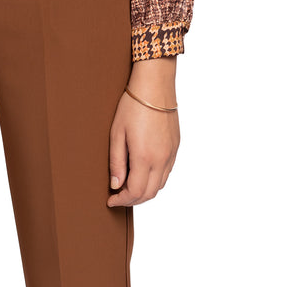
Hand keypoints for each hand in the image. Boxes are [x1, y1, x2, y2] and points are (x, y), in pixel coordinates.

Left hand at [107, 57, 179, 206]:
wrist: (155, 85)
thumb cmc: (133, 106)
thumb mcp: (116, 135)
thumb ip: (116, 163)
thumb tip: (116, 184)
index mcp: (144, 157)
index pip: (134, 192)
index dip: (121, 200)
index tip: (111, 200)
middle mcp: (161, 159)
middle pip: (149, 194)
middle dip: (132, 200)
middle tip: (118, 197)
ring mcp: (171, 154)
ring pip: (159, 185)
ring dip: (144, 192)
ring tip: (129, 186)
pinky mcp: (175, 148)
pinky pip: (166, 173)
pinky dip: (154, 180)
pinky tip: (142, 174)